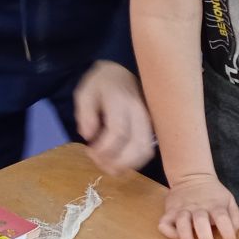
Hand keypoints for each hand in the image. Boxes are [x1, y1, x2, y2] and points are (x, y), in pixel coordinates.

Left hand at [74, 60, 156, 174]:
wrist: (123, 72)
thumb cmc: (101, 85)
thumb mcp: (85, 93)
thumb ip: (85, 114)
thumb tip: (89, 136)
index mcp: (122, 100)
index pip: (118, 131)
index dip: (103, 148)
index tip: (89, 150)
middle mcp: (140, 112)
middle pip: (137, 145)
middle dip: (116, 161)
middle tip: (98, 161)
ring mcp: (150, 121)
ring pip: (146, 151)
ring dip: (126, 165)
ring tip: (109, 165)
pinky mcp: (152, 129)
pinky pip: (148, 152)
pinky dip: (134, 163)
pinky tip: (119, 161)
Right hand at [159, 172, 238, 238]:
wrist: (192, 175)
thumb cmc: (213, 194)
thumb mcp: (229, 200)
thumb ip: (234, 216)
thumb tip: (233, 233)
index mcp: (214, 204)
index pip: (222, 217)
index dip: (228, 232)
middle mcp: (198, 207)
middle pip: (201, 221)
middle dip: (206, 238)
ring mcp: (182, 208)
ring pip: (181, 223)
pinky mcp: (170, 211)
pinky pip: (164, 223)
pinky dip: (169, 232)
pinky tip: (177, 238)